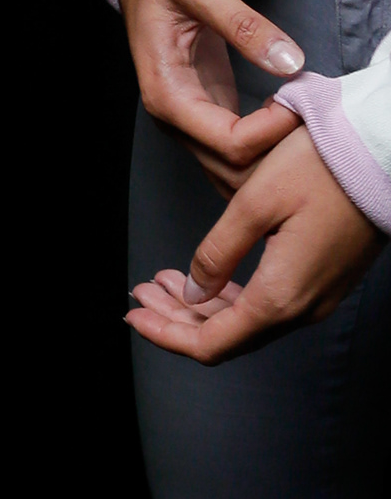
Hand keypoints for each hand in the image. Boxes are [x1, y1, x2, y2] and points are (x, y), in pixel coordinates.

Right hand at [115, 0, 303, 194]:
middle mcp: (173, 116)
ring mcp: (189, 117)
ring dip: (272, 155)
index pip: (229, 144)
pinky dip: (266, 144)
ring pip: (234, 168)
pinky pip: (237, 147)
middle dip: (276, 153)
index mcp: (167, 92)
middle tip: (309, 109)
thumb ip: (244, 25)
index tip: (301, 96)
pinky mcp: (207, 108)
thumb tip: (290, 62)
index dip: (273, 131)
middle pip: (232, 169)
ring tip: (301, 113)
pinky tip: (289, 114)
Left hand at [127, 124, 385, 359]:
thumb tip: (193, 293)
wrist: (385, 155)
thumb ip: (218, 253)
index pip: (211, 343)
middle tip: (141, 293)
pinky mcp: (326, 279)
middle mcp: (302, 308)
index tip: (133, 315)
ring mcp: (318, 296)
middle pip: (227, 337)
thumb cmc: (321, 169)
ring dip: (202, 307)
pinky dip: (231, 296)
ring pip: (248, 321)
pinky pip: (270, 305)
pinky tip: (209, 274)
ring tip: (164, 280)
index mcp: (280, 296)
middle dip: (178, 319)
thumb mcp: (254, 203)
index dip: (166, 335)